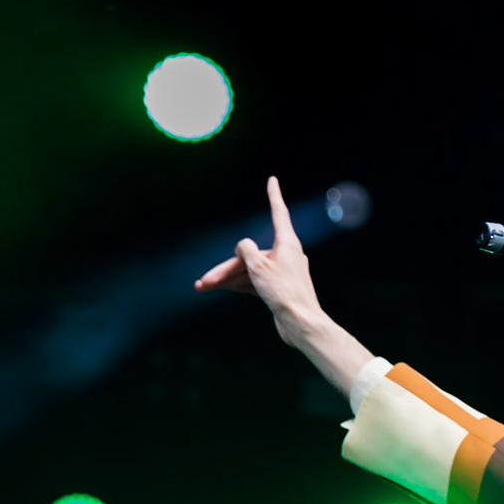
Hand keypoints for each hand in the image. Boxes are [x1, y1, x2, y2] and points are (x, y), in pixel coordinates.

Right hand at [194, 176, 325, 345]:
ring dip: (226, 278)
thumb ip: (246, 250)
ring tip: (203, 287)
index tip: (273, 180)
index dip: (274, 195)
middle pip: (250, 255)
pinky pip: (254, 282)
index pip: (278, 212)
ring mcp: (281, 273)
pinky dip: (238, 284)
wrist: (300, 324)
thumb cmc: (284, 293)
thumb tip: (243, 246)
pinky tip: (219, 288)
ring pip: (248, 270)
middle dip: (225, 268)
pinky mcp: (277, 289)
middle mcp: (286, 256)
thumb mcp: (258, 267)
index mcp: (287, 244)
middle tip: (204, 282)